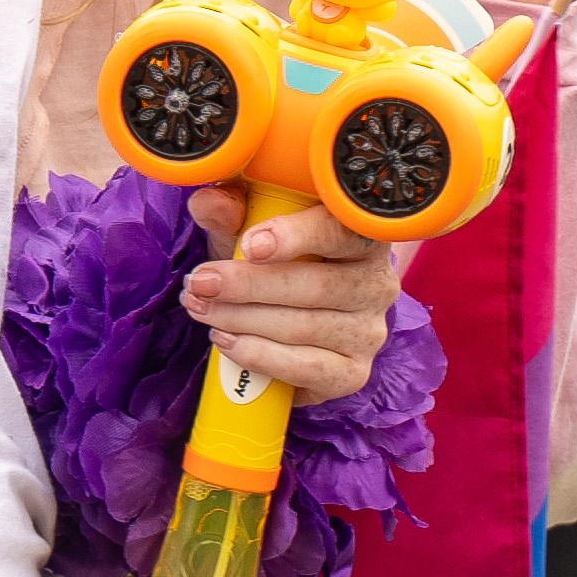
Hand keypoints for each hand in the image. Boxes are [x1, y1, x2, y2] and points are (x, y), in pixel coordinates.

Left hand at [187, 202, 401, 409]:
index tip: (250, 245)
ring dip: (242, 320)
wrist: (285, 323)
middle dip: (247, 286)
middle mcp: (377, 285)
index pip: (339, 231)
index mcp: (361, 237)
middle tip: (200, 283)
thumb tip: (208, 203)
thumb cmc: (272, 265)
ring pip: (303, 328)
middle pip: (316, 287)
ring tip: (201, 309)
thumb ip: (231, 211)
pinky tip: (227, 342)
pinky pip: (306, 368)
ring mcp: (368, 333)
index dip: (296, 237)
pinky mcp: (352, 373)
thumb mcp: (250, 230)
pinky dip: (260, 356)